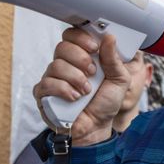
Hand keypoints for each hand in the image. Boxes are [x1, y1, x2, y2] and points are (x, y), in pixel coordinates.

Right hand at [33, 29, 131, 145]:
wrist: (97, 127)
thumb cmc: (105, 103)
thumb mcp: (119, 80)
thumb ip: (114, 59)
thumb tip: (109, 37)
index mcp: (82, 56)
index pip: (73, 35)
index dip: (81, 37)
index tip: (94, 47)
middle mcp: (65, 64)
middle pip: (62, 47)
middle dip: (80, 58)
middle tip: (92, 71)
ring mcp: (52, 78)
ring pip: (56, 65)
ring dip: (75, 78)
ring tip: (86, 91)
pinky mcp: (44, 93)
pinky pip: (47, 83)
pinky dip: (63, 90)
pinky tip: (74, 98)